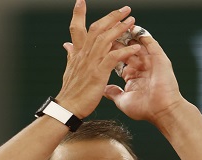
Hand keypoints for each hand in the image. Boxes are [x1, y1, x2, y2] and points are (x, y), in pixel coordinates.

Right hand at [54, 0, 142, 117]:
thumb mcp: (69, 70)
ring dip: (121, 29)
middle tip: (125, 9)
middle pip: (97, 28)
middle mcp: (84, 54)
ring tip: (132, 22)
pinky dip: (125, 51)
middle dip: (111, 16)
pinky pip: (113, 57)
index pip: (77, 28)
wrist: (67, 108)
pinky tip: (135, 47)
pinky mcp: (98, 73)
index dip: (78, 14)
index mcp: (78, 53)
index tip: (81, 1)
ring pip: (106, 39)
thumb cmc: (71, 92)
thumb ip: (71, 55)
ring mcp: (91, 62)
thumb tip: (67, 45)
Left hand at [103, 31, 186, 125]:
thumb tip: (104, 90)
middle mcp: (141, 66)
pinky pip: (149, 41)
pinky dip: (141, 34)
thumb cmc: (145, 109)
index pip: (118, 58)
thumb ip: (114, 93)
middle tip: (106, 30)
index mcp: (132, 76)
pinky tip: (132, 27)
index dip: (108, 51)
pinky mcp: (159, 58)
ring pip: (136, 42)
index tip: (97, 44)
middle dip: (116, 39)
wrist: (162, 111)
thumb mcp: (123, 101)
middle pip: (126, 48)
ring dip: (127, 33)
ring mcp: (150, 61)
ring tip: (118, 24)